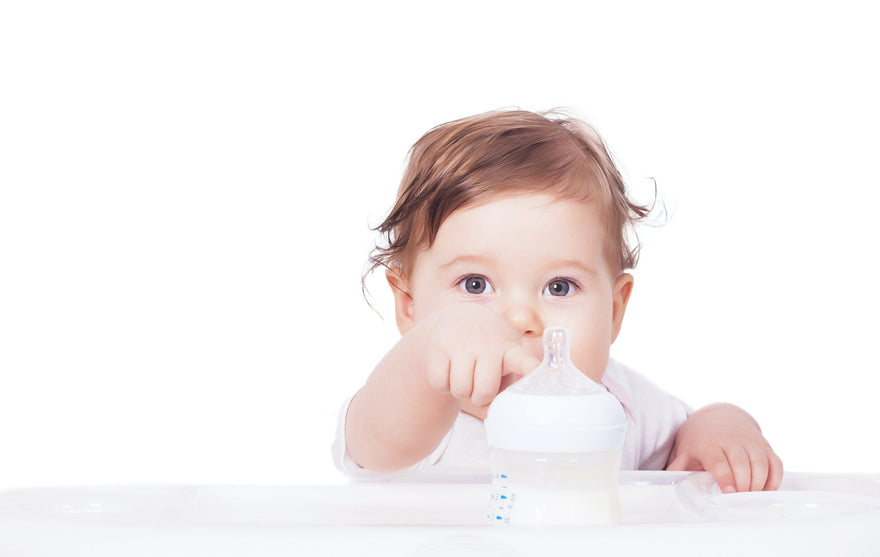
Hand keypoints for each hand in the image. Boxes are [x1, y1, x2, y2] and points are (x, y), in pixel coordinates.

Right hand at [422, 303, 540, 409]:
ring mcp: (461, 344)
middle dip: (479, 397)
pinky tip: (449, 370)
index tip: (543, 376)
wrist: (457, 318)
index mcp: (509, 350)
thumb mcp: (502, 362)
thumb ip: (501, 391)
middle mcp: (486, 344)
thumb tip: (487, 412)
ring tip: (464, 376)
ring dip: (461, 391)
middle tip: (478, 386)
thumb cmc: (488, 351)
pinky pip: (439, 383)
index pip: (523, 361)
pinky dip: (443, 384)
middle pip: (483, 391)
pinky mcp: (438, 346)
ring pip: (460, 390)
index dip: (531, 370)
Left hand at [666, 403, 782, 492]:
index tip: (729, 492)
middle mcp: (732, 441)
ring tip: (752, 499)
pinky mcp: (764, 446)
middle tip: (740, 501)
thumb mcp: (686, 451)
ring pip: (760, 463)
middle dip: (743, 485)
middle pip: (742, 463)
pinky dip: (774, 479)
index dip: (725, 477)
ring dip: (759, 483)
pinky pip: (775, 463)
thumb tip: (663, 485)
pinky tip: (766, 491)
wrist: (720, 417)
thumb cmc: (701, 439)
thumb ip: (677, 468)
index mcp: (710, 444)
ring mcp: (750, 443)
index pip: (718, 461)